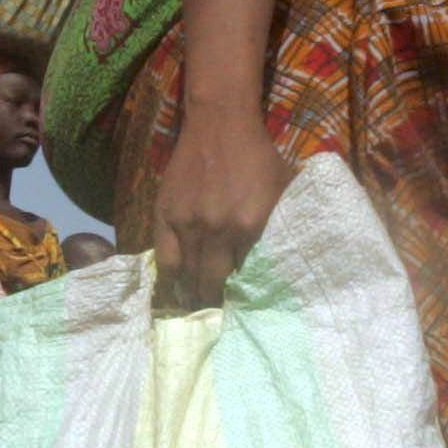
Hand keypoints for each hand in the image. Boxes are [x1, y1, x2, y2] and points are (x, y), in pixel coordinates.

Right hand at [154, 98, 292, 310]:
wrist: (221, 123)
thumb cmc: (258, 156)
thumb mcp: (283, 189)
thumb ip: (281, 223)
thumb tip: (283, 259)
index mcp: (251, 226)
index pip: (245, 275)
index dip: (242, 297)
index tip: (241, 315)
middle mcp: (218, 230)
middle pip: (213, 282)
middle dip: (213, 307)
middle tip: (214, 324)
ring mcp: (189, 223)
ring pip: (187, 275)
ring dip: (189, 299)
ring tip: (191, 318)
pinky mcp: (166, 214)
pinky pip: (164, 257)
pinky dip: (168, 279)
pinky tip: (169, 294)